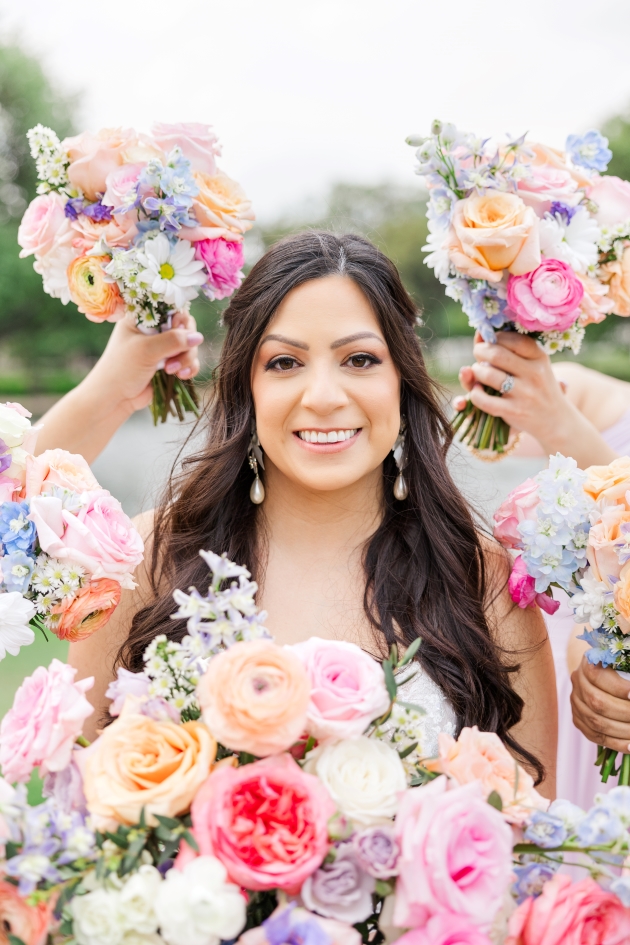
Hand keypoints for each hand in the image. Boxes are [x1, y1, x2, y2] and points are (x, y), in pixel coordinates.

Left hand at [90, 310, 203, 412]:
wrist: (114, 399)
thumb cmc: (122, 370)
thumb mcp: (146, 350)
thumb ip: (173, 340)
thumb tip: (199, 337)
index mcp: (141, 318)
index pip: (171, 308)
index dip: (180, 320)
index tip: (179, 331)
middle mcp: (153, 331)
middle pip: (184, 328)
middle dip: (185, 345)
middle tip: (173, 360)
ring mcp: (162, 348)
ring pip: (189, 346)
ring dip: (186, 359)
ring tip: (172, 372)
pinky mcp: (169, 364)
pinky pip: (188, 361)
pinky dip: (189, 368)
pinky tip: (181, 376)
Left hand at [451, 331, 616, 466]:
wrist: (557, 420)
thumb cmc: (538, 387)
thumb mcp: (534, 366)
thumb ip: (510, 350)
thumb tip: (479, 335)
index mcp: (539, 356)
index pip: (512, 338)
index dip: (494, 337)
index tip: (489, 341)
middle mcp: (534, 373)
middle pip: (496, 354)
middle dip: (480, 351)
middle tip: (478, 354)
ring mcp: (525, 393)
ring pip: (488, 374)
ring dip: (476, 371)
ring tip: (478, 372)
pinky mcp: (514, 411)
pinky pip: (484, 400)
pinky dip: (475, 394)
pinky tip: (477, 391)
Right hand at [571, 658, 629, 752]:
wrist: (602, 675)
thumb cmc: (620, 669)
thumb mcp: (624, 666)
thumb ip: (628, 677)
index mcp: (588, 663)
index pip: (597, 676)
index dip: (618, 688)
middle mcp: (578, 682)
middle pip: (597, 702)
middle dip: (625, 713)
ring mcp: (576, 702)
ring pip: (595, 722)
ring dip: (623, 732)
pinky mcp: (578, 719)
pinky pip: (594, 736)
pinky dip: (615, 744)